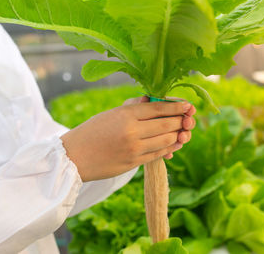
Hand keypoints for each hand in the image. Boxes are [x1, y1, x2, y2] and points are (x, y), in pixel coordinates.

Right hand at [61, 97, 195, 181]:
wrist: (74, 158)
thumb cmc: (91, 132)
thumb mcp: (110, 114)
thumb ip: (132, 107)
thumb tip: (151, 100)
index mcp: (125, 115)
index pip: (158, 108)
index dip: (176, 107)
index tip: (188, 105)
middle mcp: (132, 131)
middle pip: (167, 124)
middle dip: (181, 121)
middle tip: (189, 118)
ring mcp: (134, 149)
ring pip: (166, 140)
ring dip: (178, 135)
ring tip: (184, 131)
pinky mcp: (134, 163)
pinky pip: (159, 154)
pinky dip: (170, 148)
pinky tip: (175, 144)